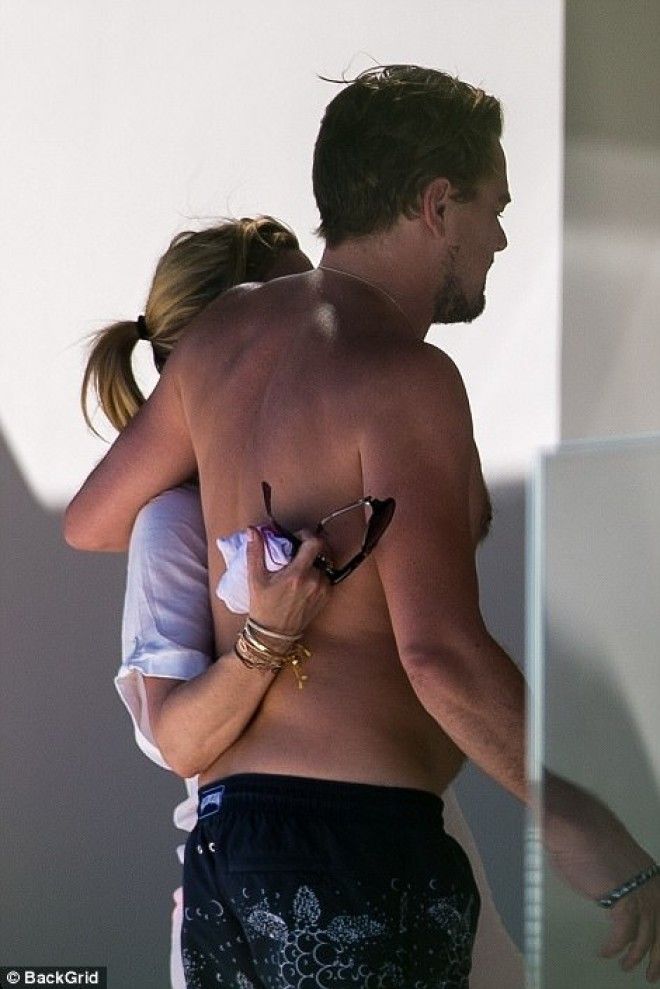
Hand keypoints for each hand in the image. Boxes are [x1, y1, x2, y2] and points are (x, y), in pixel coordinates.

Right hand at [246, 526, 330, 636]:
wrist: (274, 634)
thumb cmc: (264, 607)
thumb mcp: (255, 579)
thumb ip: (255, 552)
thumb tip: (252, 530)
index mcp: (298, 574)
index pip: (315, 543)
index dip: (307, 535)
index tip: (297, 537)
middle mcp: (314, 581)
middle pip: (320, 551)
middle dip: (309, 547)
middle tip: (296, 551)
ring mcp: (323, 589)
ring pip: (324, 563)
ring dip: (313, 560)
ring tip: (298, 567)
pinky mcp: (327, 597)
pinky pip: (326, 576)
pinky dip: (317, 573)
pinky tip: (304, 579)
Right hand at [543, 773, 659, 980]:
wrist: (579, 826)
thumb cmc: (588, 836)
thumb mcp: (610, 858)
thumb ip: (619, 878)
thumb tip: (613, 890)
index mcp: (651, 873)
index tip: (657, 949)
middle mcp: (652, 886)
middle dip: (658, 955)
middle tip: (653, 975)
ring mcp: (640, 895)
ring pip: (646, 936)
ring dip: (637, 956)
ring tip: (627, 967)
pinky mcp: (623, 903)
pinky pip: (622, 935)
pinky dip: (614, 947)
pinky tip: (606, 952)